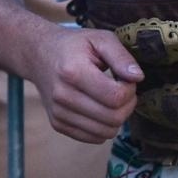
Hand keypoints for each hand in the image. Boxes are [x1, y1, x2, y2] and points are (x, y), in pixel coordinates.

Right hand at [23, 26, 142, 141]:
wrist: (39, 55)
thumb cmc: (73, 46)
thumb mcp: (100, 39)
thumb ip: (121, 56)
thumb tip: (137, 77)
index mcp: (73, 72)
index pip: (115, 97)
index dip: (130, 90)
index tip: (125, 79)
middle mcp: (63, 96)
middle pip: (113, 118)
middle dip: (127, 106)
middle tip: (122, 90)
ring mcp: (58, 113)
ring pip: (105, 133)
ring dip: (117, 118)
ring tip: (111, 99)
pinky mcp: (58, 124)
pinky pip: (94, 138)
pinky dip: (103, 127)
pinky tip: (99, 108)